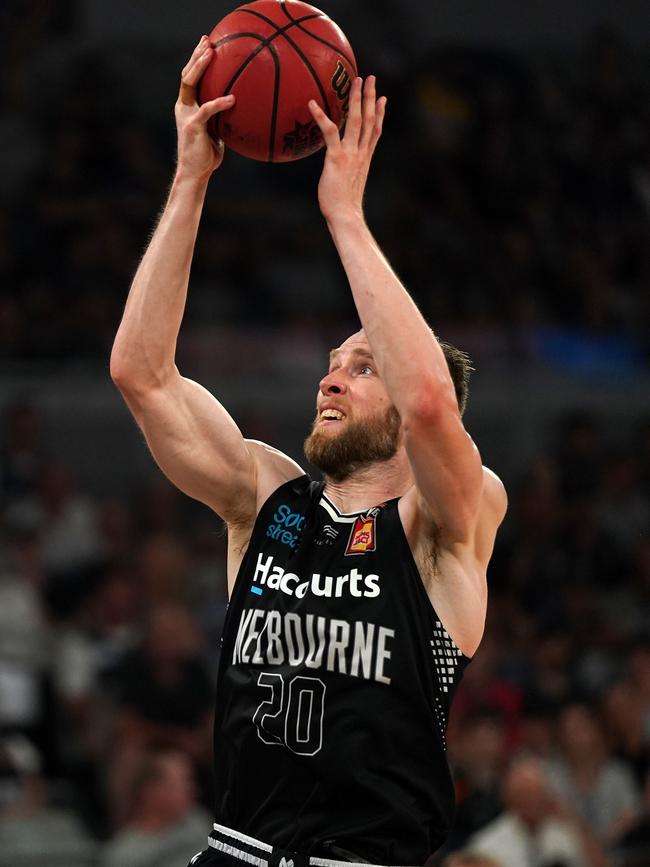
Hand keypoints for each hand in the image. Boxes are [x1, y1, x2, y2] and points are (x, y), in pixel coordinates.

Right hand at [175, 35, 235, 179]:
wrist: (195, 172)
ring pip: (189, 82)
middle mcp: (183, 106)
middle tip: (207, 40)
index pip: (191, 78)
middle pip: (187, 73)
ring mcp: (186, 114)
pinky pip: (207, 109)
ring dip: (200, 65)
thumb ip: (222, 118)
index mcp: (188, 106)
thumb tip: (240, 109)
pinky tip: (232, 98)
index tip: (207, 44)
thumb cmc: (207, 155)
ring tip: (211, 52)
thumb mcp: (216, 132)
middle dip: (196, 55)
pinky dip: (220, 102)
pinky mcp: (192, 125)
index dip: (197, 60)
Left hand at [308, 76, 385, 222]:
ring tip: (356, 80)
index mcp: (365, 159)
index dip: (379, 114)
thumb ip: (347, 174)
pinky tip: (312, 103)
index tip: (383, 98)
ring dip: (357, 99)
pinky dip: (321, 116)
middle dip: (370, 97)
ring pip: (356, 121)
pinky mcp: (337, 158)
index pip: (375, 131)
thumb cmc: (344, 207)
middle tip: (371, 78)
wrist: (346, 216)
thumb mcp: (348, 186)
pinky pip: (330, 132)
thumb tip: (340, 174)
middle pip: (369, 120)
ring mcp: (350, 154)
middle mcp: (361, 153)